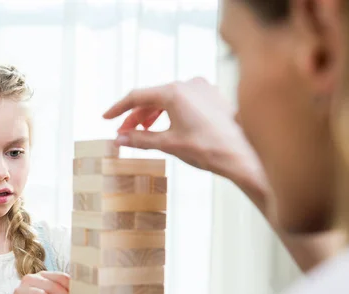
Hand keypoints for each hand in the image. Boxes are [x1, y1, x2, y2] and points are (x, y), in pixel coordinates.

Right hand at [103, 78, 265, 192]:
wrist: (241, 155)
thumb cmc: (207, 148)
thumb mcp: (168, 144)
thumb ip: (140, 139)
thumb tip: (119, 139)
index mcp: (174, 92)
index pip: (137, 96)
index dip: (119, 108)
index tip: (107, 118)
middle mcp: (188, 84)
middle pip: (153, 97)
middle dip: (136, 116)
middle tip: (123, 133)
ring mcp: (202, 89)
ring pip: (168, 99)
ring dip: (152, 115)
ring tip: (142, 132)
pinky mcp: (212, 97)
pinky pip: (184, 101)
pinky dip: (170, 112)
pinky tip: (165, 127)